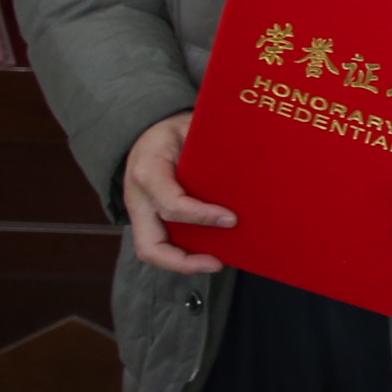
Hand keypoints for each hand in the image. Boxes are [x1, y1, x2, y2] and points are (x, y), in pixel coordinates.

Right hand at [120, 110, 230, 274]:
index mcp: (148, 170)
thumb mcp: (191, 128)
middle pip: (150, 245)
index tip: (231, 219)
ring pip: (151, 251)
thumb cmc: (177, 131)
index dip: (202, 216)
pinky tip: (212, 252)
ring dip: (184, 263)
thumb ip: (212, 146)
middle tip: (218, 263)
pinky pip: (160, 244)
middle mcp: (137, 198)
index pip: (172, 204)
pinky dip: (183, 253)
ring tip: (217, 263)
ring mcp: (139, 213)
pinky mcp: (146, 220)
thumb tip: (253, 157)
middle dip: (183, 261)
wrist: (148, 133)